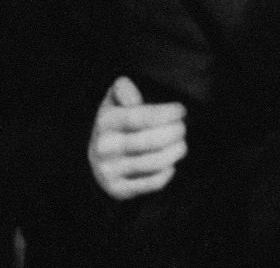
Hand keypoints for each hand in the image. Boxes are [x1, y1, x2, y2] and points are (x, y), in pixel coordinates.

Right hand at [88, 76, 185, 199]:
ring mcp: (109, 171)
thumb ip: (123, 89)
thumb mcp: (114, 101)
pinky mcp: (119, 190)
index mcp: (105, 122)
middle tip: (182, 128)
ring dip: (176, 151)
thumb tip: (134, 99)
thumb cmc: (116, 124)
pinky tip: (170, 163)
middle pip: (151, 141)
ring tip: (181, 144)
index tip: (181, 111)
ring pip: (155, 162)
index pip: (139, 117)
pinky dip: (168, 172)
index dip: (165, 113)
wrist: (97, 161)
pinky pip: (153, 183)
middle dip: (175, 132)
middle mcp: (104, 147)